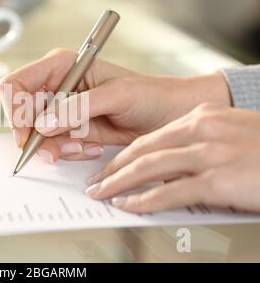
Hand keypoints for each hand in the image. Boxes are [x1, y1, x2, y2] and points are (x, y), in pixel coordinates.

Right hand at [0, 48, 230, 162]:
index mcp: (60, 65)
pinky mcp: (69, 128)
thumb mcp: (116, 95)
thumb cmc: (149, 95)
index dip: (14, 110)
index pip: (16, 84)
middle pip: (21, 113)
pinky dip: (67, 152)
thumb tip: (44, 123)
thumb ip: (78, 108)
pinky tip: (90, 146)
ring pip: (35, 134)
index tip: (27, 134)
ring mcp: (60, 109)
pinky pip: (53, 145)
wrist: (168, 116)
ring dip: (55, 147)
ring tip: (83, 146)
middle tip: (55, 150)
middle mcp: (55, 86)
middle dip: (35, 136)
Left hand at [86, 103, 259, 213]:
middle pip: (143, 150)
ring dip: (119, 183)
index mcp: (202, 119)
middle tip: (95, 181)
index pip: (151, 138)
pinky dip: (144, 199)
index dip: (123, 154)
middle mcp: (202, 131)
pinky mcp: (219, 178)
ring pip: (149, 168)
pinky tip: (129, 205)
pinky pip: (171, 190)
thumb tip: (169, 162)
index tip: (107, 166)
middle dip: (113, 169)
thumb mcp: (229, 135)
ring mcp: (210, 154)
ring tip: (102, 194)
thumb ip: (198, 143)